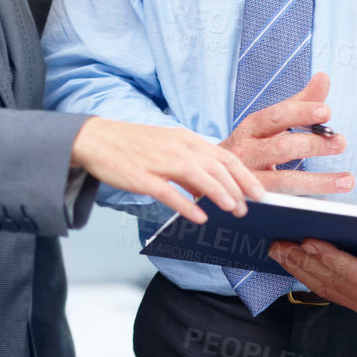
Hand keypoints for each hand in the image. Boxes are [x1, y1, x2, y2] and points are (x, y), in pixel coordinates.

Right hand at [71, 117, 263, 223]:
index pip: (224, 156)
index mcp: (185, 138)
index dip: (245, 175)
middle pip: (217, 166)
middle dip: (237, 188)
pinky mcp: (142, 176)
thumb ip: (190, 163)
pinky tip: (199, 218)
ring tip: (233, 210)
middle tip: (248, 207)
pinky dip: (187, 206)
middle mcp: (177, 147)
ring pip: (198, 176)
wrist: (96, 139)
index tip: (259, 192)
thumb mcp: (167, 145)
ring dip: (219, 194)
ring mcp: (159, 161)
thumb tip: (209, 187)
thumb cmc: (132, 144)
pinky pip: (169, 193)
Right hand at [221, 72, 354, 195]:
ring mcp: (249, 176)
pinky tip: (329, 197)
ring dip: (317, 181)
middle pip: (280, 146)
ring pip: (283, 180)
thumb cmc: (249, 143)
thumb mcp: (269, 121)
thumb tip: (323, 78)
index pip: (277, 116)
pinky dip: (308, 199)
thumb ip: (299, 103)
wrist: (213, 172)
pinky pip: (284, 199)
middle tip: (339, 142)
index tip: (325, 111)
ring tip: (346, 179)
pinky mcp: (254, 198)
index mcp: (252, 127)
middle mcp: (247, 150)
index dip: (301, 113)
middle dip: (312, 144)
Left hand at [270, 221, 356, 320]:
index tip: (308, 242)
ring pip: (328, 289)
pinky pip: (331, 291)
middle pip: (335, 282)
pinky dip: (308, 276)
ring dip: (299, 270)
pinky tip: (292, 261)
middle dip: (304, 263)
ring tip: (278, 250)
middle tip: (279, 244)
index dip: (330, 259)